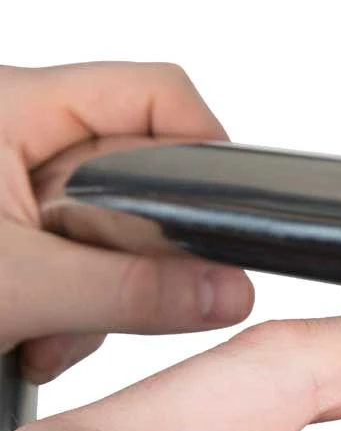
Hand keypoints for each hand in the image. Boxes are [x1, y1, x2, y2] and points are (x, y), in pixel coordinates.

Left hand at [0, 62, 254, 381]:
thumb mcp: (12, 285)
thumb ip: (130, 291)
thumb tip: (227, 292)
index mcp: (13, 104)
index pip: (157, 95)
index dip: (203, 151)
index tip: (217, 222)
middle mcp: (17, 134)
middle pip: (142, 177)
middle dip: (133, 256)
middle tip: (101, 302)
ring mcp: (10, 187)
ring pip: (111, 233)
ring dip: (98, 297)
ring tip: (42, 331)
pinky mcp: (6, 233)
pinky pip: (76, 262)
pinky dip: (67, 310)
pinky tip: (28, 334)